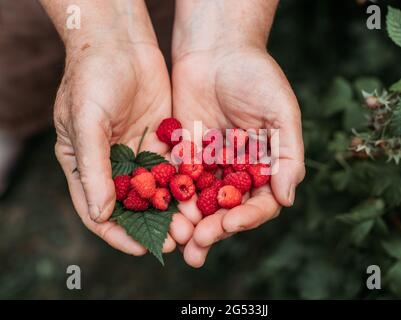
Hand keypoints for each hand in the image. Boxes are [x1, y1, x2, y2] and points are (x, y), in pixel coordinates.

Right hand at [54, 38, 192, 255]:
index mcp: (85, 166)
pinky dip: (187, 184)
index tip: (141, 249)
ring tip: (194, 224)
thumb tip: (100, 214)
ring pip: (158, 191)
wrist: (120, 43)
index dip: (119, 234)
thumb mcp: (86, 122)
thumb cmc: (91, 79)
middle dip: (154, 226)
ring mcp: (140, 154)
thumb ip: (93, 169)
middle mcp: (113, 166)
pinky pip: (176, 168)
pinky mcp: (163, 141)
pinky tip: (204, 196)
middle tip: (178, 240)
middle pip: (134, 207)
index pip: (99, 212)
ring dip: (175, 209)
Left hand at [172, 46, 304, 266]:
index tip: (230, 223)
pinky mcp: (185, 154)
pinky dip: (169, 198)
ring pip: (201, 202)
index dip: (247, 217)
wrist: (216, 48)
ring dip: (189, 224)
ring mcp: (210, 165)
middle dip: (214, 229)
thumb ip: (288, 155)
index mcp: (266, 166)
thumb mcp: (281, 111)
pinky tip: (160, 212)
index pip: (260, 203)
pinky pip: (177, 180)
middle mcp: (239, 171)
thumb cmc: (256, 75)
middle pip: (228, 210)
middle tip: (197, 246)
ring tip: (177, 242)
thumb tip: (287, 199)